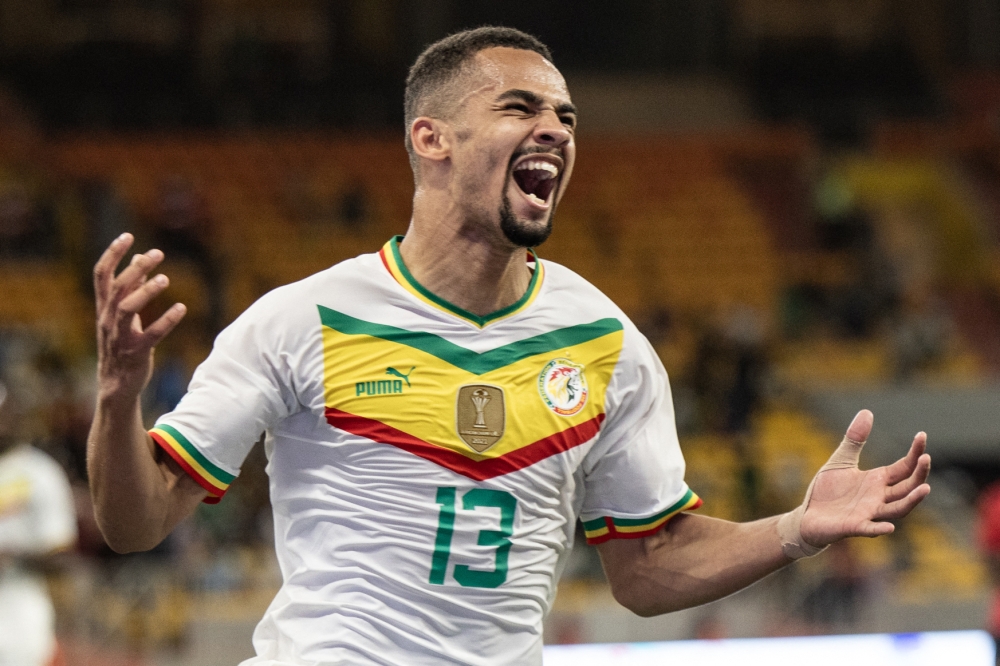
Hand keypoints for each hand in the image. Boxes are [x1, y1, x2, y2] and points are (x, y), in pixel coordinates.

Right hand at [93, 234, 185, 401]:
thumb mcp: (123, 314)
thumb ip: (131, 288)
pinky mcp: (135, 352)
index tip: (127, 236)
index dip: (112, 254)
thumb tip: (141, 261)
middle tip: (158, 253)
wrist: (116, 384)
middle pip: (116, 287)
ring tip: (166, 278)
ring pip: (126, 308)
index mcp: (104, 307)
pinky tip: (182, 308)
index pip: (101, 275)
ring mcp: (120, 337)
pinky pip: (151, 335)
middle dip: (136, 268)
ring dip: (146, 291)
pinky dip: (166, 321)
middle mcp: (108, 319)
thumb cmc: (122, 344)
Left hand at [799, 409, 930, 546]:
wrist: (808, 516)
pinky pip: (869, 529)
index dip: (914, 453)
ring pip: (897, 509)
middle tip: (927, 458)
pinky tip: (889, 527)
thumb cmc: (828, 490)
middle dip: (919, 474)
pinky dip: (878, 529)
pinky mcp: (853, 526)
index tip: (922, 435)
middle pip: (906, 488)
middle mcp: (878, 498)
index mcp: (877, 481)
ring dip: (911, 501)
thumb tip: (867, 411)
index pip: (904, 467)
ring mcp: (868, 513)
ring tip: (925, 488)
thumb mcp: (841, 460)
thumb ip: (855, 440)